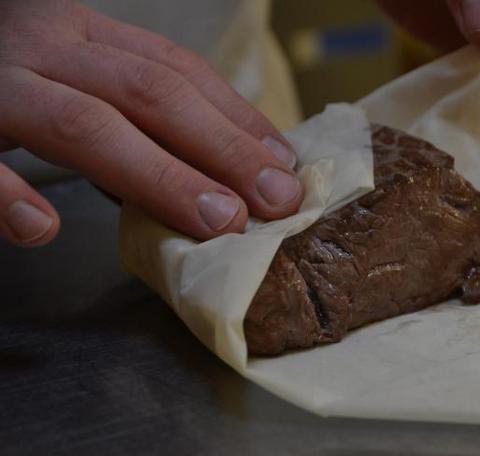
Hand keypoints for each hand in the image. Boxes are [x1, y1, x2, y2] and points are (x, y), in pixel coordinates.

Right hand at [0, 0, 302, 247]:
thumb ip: (124, 107)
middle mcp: (41, 46)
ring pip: (83, 123)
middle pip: (150, 93)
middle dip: (222, 148)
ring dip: (157, 175)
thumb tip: (206, 163)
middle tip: (277, 199)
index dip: (236, 117)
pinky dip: (5, 194)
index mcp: (79, 34)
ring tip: (216, 219)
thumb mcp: (66, 72)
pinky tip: (44, 227)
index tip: (283, 163)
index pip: (176, 70)